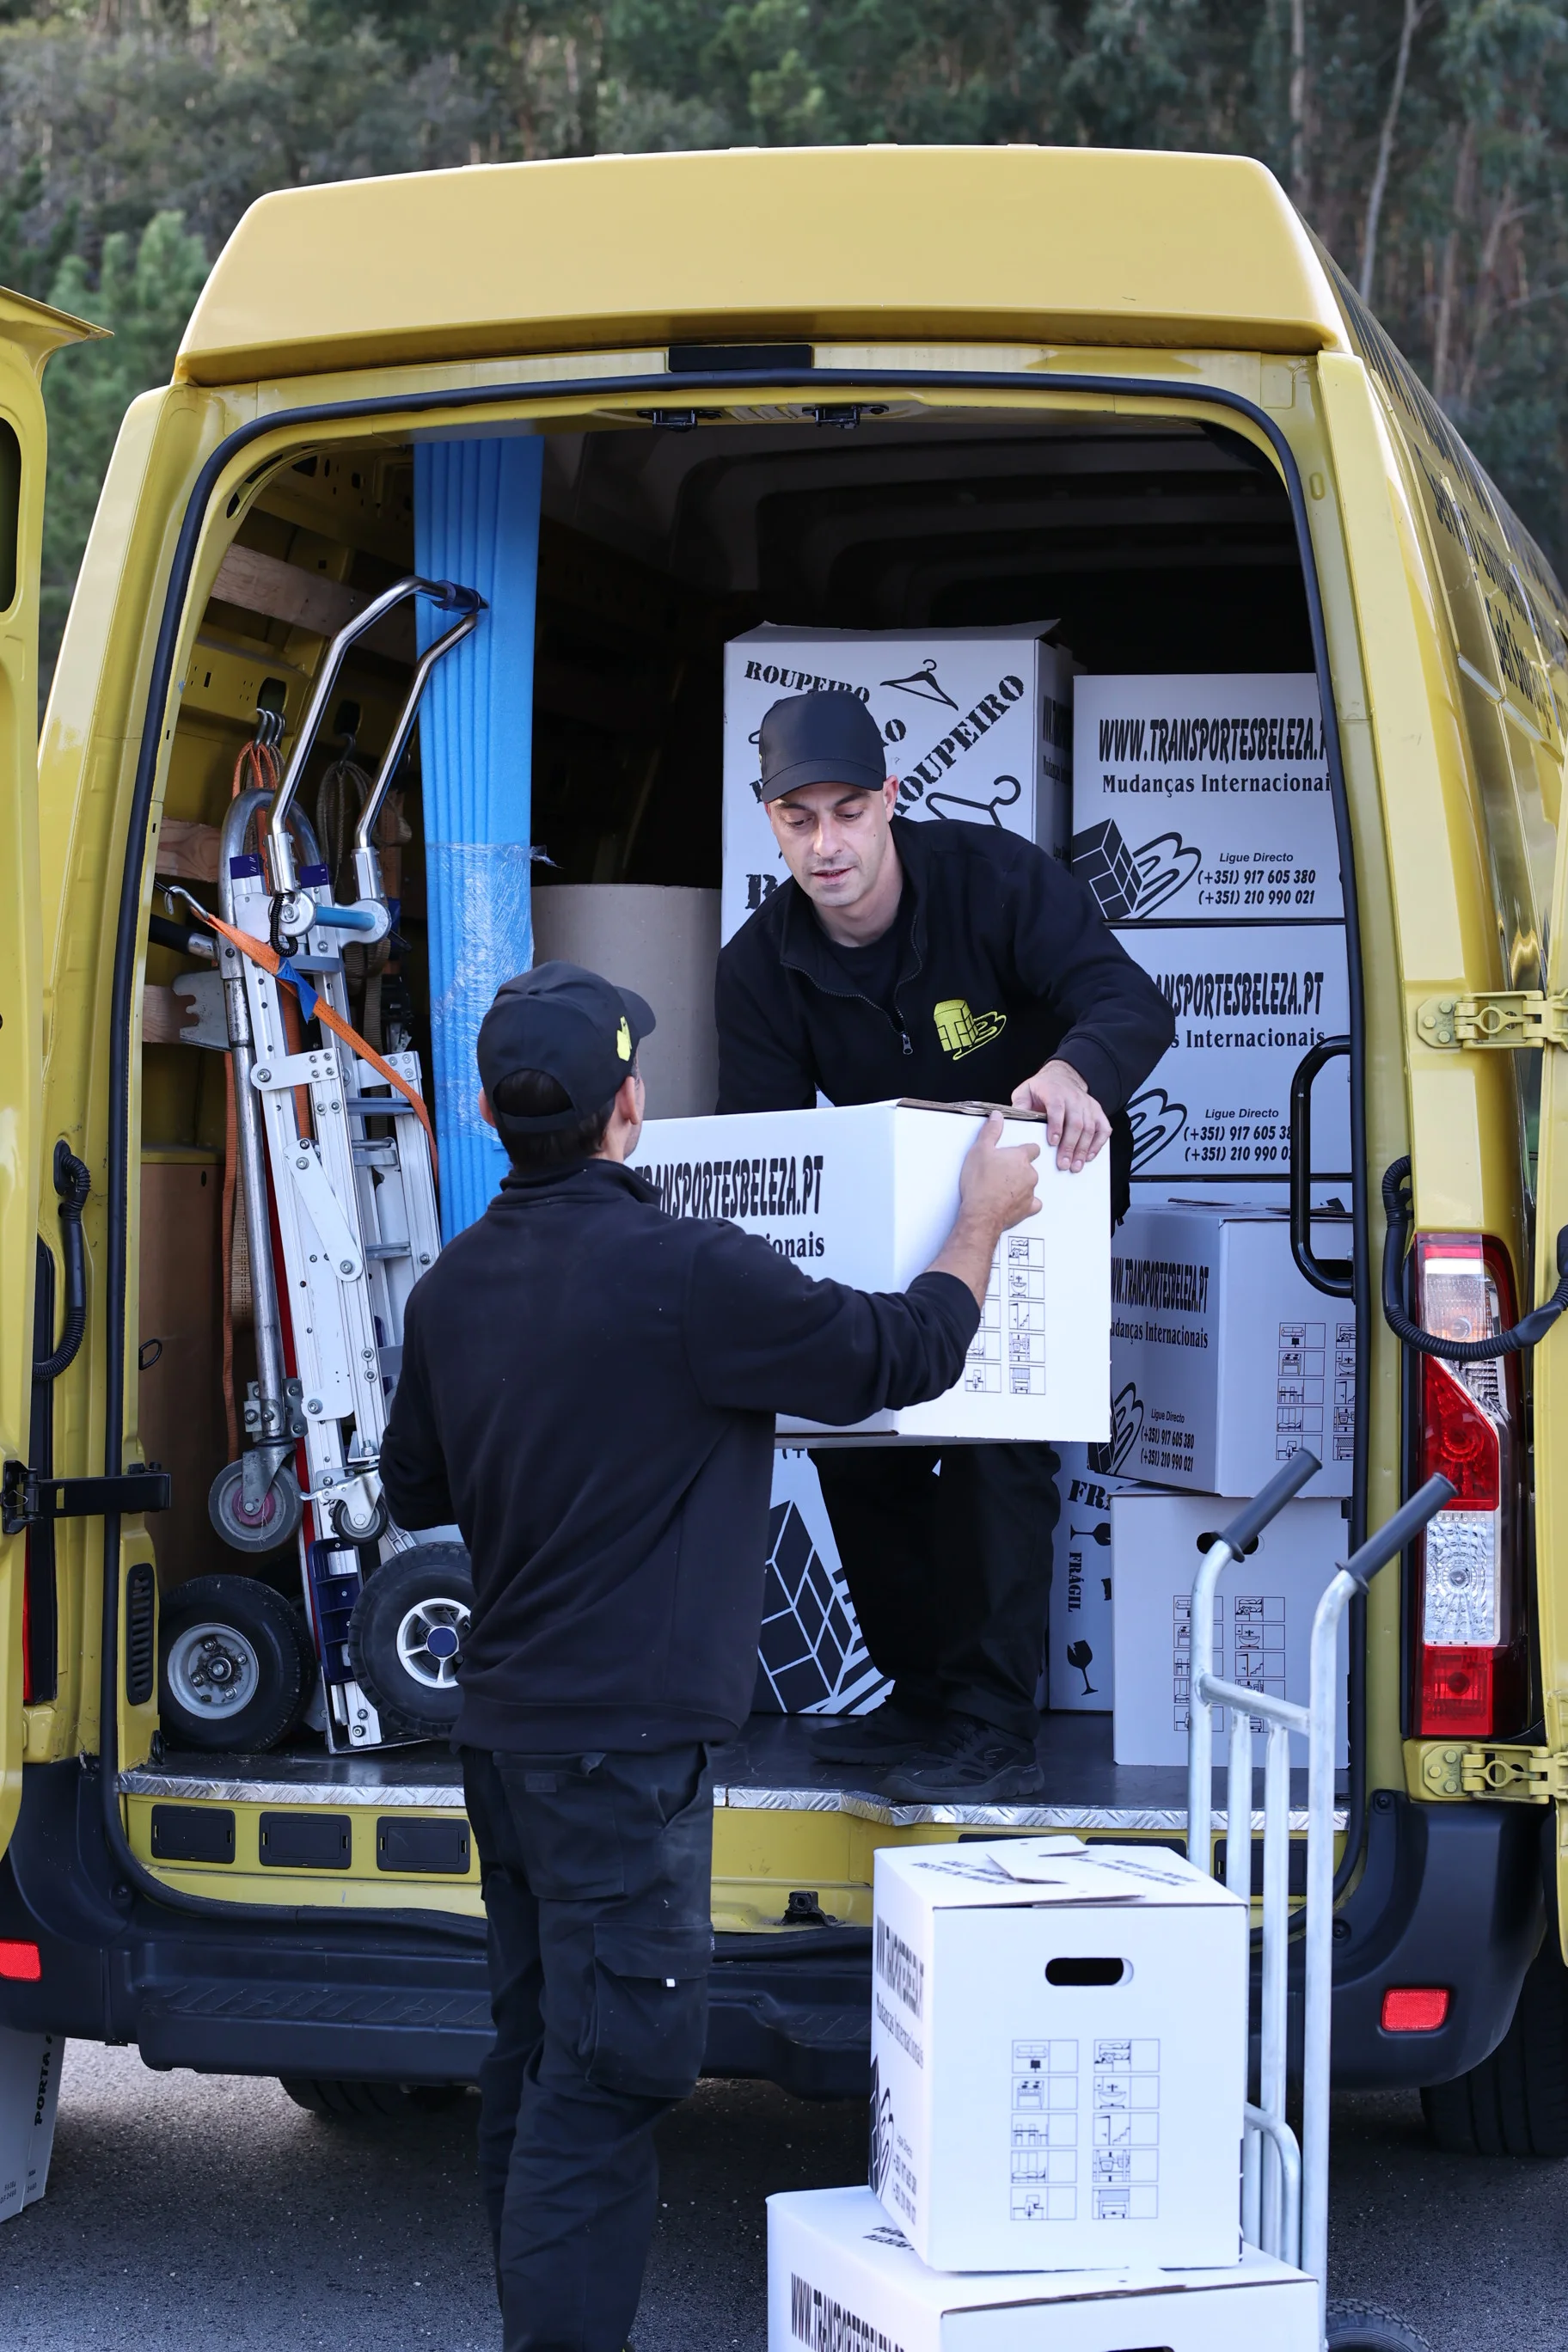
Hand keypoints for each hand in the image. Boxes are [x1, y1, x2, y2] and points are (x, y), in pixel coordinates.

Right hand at [958, 1109, 1041, 1233]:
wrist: (981, 1213)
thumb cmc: (980, 1182)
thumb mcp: (980, 1150)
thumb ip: (991, 1131)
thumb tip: (997, 1116)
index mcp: (1019, 1158)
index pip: (1032, 1148)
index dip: (1025, 1149)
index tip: (1017, 1152)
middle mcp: (1030, 1174)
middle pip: (1029, 1167)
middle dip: (1018, 1169)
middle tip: (1001, 1172)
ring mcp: (1030, 1192)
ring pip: (1030, 1185)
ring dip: (1020, 1185)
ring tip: (1002, 1188)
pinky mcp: (1028, 1208)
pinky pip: (1032, 1204)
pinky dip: (1025, 1203)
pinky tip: (1014, 1202)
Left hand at [1011, 1058, 1110, 1174]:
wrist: (1062, 1077)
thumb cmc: (1042, 1088)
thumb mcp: (1025, 1091)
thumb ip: (1020, 1106)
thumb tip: (1014, 1123)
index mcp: (1054, 1091)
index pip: (1057, 1108)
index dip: (1056, 1125)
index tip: (1052, 1142)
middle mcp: (1074, 1098)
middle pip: (1076, 1122)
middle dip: (1070, 1145)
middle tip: (1064, 1164)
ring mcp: (1087, 1105)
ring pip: (1089, 1128)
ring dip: (1083, 1149)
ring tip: (1075, 1166)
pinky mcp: (1097, 1112)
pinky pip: (1103, 1128)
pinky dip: (1098, 1143)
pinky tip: (1089, 1156)